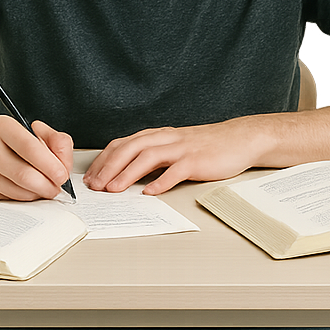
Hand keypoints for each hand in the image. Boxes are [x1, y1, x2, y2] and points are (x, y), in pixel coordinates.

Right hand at [0, 114, 73, 200]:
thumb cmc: (8, 143)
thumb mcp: (33, 132)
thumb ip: (56, 141)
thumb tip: (64, 163)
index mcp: (1, 126)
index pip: (29, 146)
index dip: (51, 164)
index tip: (62, 175)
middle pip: (24, 175)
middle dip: (48, 186)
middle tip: (57, 187)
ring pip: (18, 192)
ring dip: (37, 195)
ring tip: (40, 186)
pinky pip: (8, 201)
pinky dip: (23, 200)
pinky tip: (23, 190)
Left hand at [82, 119, 267, 195]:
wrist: (239, 139)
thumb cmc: (205, 146)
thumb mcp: (174, 146)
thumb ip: (153, 156)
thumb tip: (126, 174)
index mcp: (157, 136)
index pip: (122, 144)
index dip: (104, 160)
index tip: (90, 177)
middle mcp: (166, 139)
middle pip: (130, 149)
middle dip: (109, 167)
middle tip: (95, 186)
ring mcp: (181, 149)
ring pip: (148, 157)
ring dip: (127, 174)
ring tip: (113, 190)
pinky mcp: (197, 160)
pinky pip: (176, 171)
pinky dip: (161, 182)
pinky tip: (150, 193)